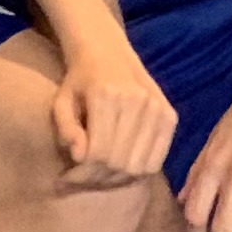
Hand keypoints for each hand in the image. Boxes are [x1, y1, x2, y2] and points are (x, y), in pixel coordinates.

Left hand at [48, 33, 176, 189]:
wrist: (108, 52)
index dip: (81, 173)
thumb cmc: (79, 80)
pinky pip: (157, 160)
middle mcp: (136, 101)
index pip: (98, 152)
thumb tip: (79, 156)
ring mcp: (157, 108)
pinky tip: (120, 170)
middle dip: (97, 178)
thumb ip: (65, 128)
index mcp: (106, 95)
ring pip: (139, 166)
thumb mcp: (61, 100)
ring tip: (99, 177)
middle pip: (120, 162)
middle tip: (81, 179)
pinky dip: (138, 173)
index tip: (67, 178)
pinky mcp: (170, 116)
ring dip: (117, 180)